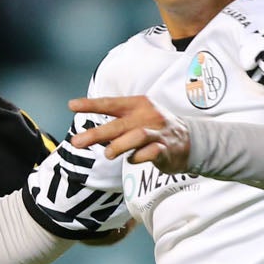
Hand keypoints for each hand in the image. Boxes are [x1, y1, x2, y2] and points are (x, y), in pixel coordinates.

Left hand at [69, 95, 190, 172]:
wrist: (192, 141)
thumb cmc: (157, 129)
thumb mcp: (138, 118)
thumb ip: (117, 124)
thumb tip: (91, 134)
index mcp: (139, 104)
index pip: (111, 103)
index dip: (91, 104)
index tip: (71, 106)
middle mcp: (148, 115)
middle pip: (118, 124)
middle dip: (96, 133)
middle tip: (76, 142)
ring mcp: (158, 132)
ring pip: (136, 137)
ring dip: (118, 146)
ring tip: (108, 154)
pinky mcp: (166, 149)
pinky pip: (149, 153)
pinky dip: (137, 158)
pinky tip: (132, 159)